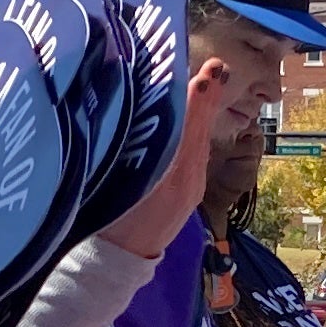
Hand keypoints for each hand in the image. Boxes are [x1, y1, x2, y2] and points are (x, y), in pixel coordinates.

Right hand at [110, 59, 235, 259]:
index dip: (198, 100)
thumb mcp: (117, 183)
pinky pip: (195, 154)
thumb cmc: (109, 221)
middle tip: (216, 66)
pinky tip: (191, 115)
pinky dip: (194, 131)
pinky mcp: (190, 192)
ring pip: (199, 142)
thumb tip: (141, 110)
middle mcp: (189, 181)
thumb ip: (133, 149)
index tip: (209, 73)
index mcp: (172, 178)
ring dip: (202, 110)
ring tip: (208, 80)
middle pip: (199, 131)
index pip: (190, 129)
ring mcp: (192, 187)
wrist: (120, 260)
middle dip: (206, 97)